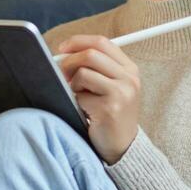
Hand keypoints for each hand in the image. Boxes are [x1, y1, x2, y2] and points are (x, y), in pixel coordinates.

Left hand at [55, 34, 140, 164]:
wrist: (122, 147)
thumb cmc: (110, 115)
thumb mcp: (110, 87)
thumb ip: (94, 68)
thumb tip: (63, 54)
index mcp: (129, 69)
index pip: (101, 42)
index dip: (78, 42)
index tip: (62, 49)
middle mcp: (129, 78)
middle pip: (90, 54)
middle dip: (69, 62)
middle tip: (61, 73)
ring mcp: (122, 93)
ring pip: (83, 73)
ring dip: (73, 84)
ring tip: (78, 96)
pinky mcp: (110, 108)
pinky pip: (81, 96)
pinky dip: (77, 101)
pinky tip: (85, 111)